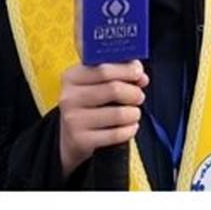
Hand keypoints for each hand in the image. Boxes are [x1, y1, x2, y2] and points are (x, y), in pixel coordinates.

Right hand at [58, 61, 147, 178]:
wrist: (70, 137)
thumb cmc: (90, 103)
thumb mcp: (96, 82)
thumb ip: (118, 72)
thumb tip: (141, 76)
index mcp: (72, 77)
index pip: (104, 68)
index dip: (127, 70)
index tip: (138, 73)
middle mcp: (69, 97)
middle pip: (114, 89)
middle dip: (134, 92)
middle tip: (139, 96)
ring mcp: (73, 120)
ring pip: (119, 114)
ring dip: (134, 113)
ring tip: (133, 113)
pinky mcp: (81, 140)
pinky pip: (117, 134)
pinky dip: (130, 130)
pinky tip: (129, 126)